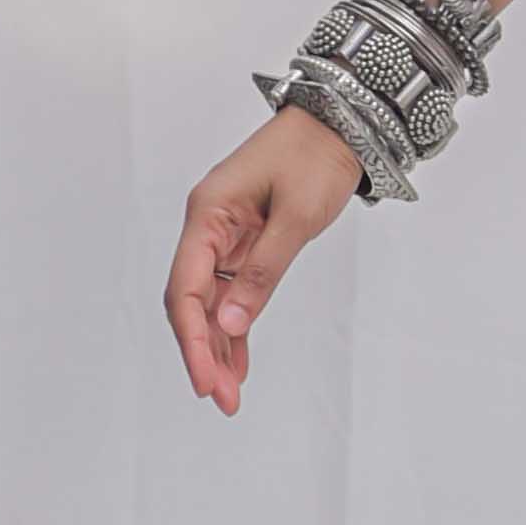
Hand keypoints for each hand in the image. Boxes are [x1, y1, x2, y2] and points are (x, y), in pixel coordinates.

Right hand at [165, 106, 364, 414]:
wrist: (340, 124)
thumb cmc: (316, 158)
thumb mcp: (296, 218)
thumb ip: (262, 271)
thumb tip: (230, 324)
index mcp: (207, 214)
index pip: (185, 289)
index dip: (192, 340)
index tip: (206, 380)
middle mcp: (207, 227)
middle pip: (191, 301)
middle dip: (202, 352)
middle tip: (221, 400)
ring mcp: (224, 236)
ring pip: (210, 302)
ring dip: (218, 346)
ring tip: (229, 394)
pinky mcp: (245, 242)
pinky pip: (232, 292)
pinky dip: (235, 326)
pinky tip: (237, 361)